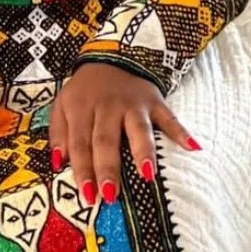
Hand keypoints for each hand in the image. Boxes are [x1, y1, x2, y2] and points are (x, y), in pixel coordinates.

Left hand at [48, 63, 200, 205]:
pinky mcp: (154, 101)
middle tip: (110, 195)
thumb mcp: (63, 104)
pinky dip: (181, 132)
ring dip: (143, 151)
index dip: (83, 169)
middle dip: (108, 168)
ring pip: (138, 129)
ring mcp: (133, 104)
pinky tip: (192, 147)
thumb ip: (58, 133)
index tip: (87, 196)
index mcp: (81, 107)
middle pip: (106, 139)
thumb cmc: (85, 90)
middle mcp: (107, 106)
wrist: (112, 55)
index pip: (80, 142)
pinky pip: (168, 117)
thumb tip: (59, 164)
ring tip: (147, 174)